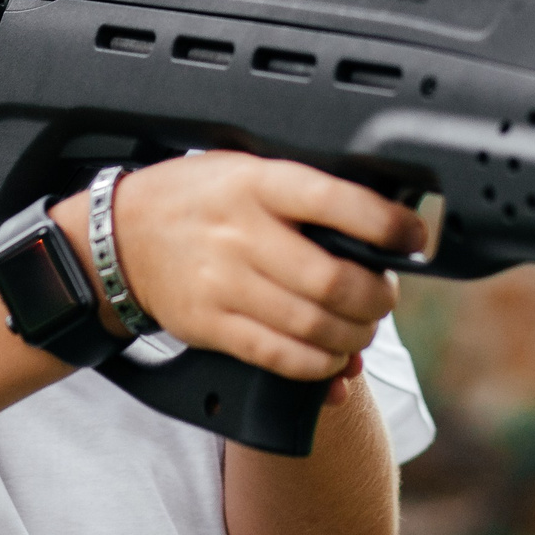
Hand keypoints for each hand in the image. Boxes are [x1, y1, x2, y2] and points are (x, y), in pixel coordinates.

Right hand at [69, 153, 424, 382]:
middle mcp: (242, 233)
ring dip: (355, 337)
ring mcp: (225, 283)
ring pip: (313, 327)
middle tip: (383, 296)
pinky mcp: (212, 325)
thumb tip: (374, 233)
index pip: (335, 202)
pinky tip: (330, 356)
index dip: (386, 225)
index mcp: (258, 183)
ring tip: (361, 328)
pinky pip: (281, 356)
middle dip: (378, 298)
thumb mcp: (246, 169)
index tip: (412, 237)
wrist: (122, 236)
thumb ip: (302, 194)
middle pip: (333, 280)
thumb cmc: (198, 198)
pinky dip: (319, 365)